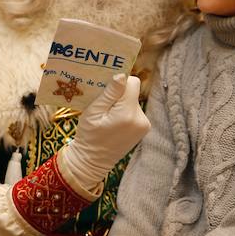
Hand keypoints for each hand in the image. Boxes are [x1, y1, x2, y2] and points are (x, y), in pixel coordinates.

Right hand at [60, 74, 149, 189]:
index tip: (106, 90)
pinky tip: (114, 122)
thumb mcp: (94, 111)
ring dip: (122, 104)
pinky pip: (135, 110)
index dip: (119, 83)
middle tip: (103, 106)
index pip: (132, 82)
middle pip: (132, 92)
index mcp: (128, 113)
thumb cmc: (89, 135)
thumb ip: (110, 93)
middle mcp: (141, 118)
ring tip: (108, 117)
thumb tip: (122, 75)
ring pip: (133, 101)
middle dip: (118, 95)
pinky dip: (125, 112)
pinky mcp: (144, 128)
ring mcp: (145, 124)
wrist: (93, 161)